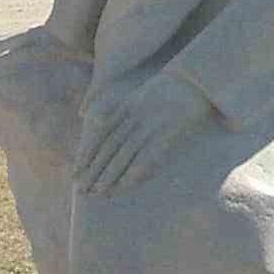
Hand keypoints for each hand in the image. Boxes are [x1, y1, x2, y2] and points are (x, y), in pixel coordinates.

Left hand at [74, 72, 211, 194]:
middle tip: (81, 188)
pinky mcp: (165, 136)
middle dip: (93, 169)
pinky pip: (145, 159)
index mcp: (127, 105)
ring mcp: (149, 127)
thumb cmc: (169, 86)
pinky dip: (132, 174)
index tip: (76, 169)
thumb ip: (114, 106)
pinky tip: (122, 187)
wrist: (196, 81)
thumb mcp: (137, 91)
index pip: (101, 134)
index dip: (87, 154)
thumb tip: (85, 114)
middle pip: (109, 147)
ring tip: (96, 192)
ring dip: (108, 175)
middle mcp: (134, 116)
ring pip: (124, 155)